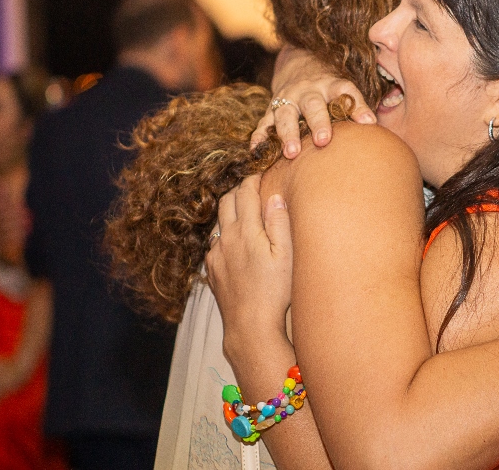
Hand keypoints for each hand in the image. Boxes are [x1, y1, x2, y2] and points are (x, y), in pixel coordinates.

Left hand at [205, 175, 293, 355]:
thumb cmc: (275, 291)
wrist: (250, 326)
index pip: (245, 192)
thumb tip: (274, 196)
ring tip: (247, 213)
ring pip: (219, 222)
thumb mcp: (286, 254)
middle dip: (239, 189)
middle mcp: (226, 238)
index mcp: (246, 230)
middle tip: (254, 186)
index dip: (253, 178)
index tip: (262, 171)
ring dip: (231, 212)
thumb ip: (279, 222)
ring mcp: (216, 255)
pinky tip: (237, 243)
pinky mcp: (212, 271)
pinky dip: (226, 235)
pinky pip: (215, 243)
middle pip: (227, 201)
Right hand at [251, 46, 376, 157]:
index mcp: (331, 85)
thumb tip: (373, 125)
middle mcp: (307, 91)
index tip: (368, 122)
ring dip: (287, 133)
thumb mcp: (345, 90)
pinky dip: (259, 137)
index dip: (357, 106)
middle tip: (324, 140)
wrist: (299, 65)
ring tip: (291, 153)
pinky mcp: (271, 109)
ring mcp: (287, 99)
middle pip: (312, 105)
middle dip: (317, 122)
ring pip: (285, 114)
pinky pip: (263, 124)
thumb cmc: (329, 89)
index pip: (346, 92)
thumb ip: (358, 106)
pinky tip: (256, 151)